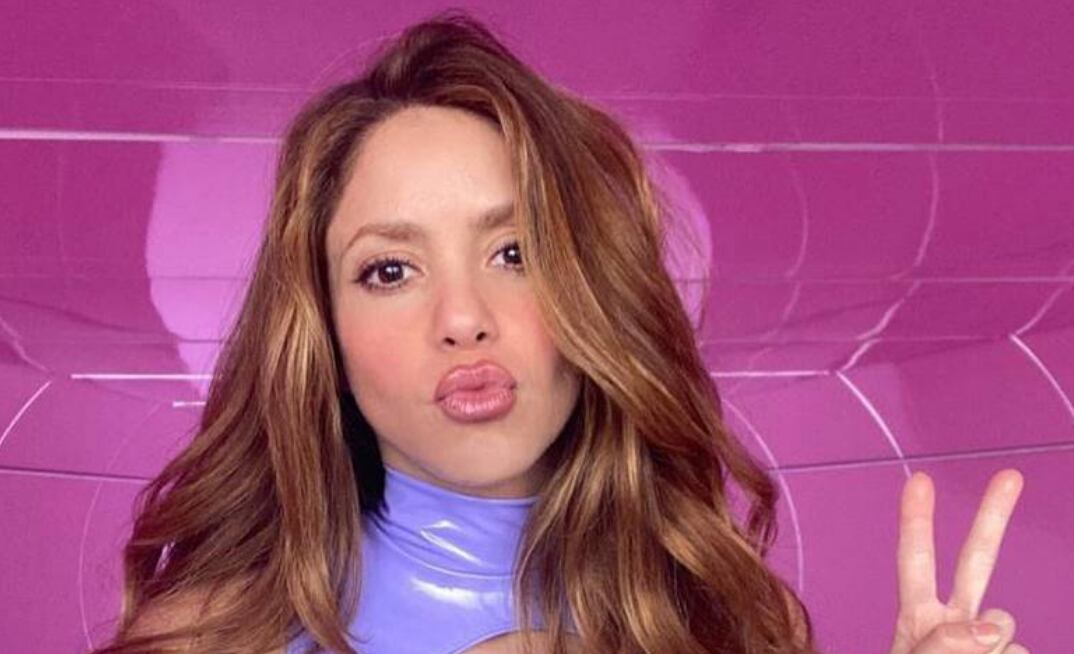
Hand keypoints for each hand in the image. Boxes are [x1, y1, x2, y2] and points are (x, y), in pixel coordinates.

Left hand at [889, 468, 1026, 653]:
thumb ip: (941, 646)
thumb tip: (990, 628)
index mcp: (918, 618)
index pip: (914, 560)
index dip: (916, 520)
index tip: (920, 479)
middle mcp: (954, 621)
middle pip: (977, 560)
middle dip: (993, 517)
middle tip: (1011, 475)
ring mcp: (987, 640)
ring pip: (1003, 623)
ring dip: (991, 651)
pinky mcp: (1013, 653)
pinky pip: (1022, 652)